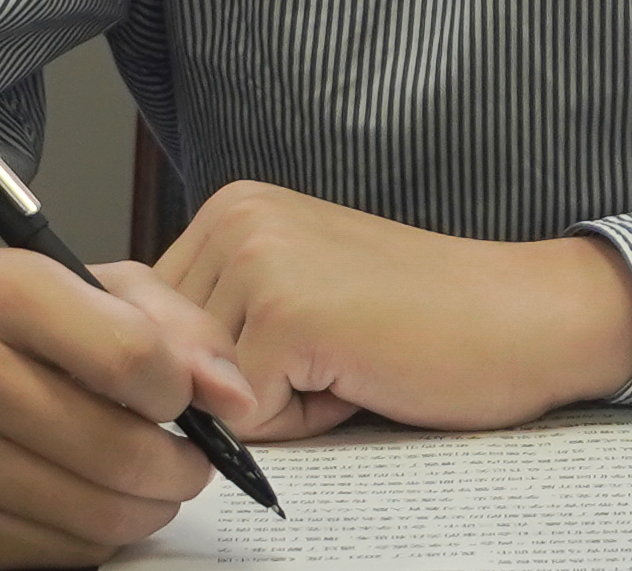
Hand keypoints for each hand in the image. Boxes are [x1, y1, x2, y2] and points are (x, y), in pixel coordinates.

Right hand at [0, 252, 260, 567]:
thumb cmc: (9, 329)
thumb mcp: (95, 289)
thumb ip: (178, 327)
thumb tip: (233, 397)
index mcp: (2, 291)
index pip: (132, 356)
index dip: (180, 388)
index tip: (181, 395)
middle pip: (120, 450)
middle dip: (182, 466)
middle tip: (188, 458)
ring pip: (97, 514)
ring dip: (148, 507)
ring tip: (147, 481)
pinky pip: (59, 553)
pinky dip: (96, 536)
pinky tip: (88, 500)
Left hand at [157, 181, 631, 437]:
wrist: (524, 316)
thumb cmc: (419, 323)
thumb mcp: (290, 312)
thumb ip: (201, 330)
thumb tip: (107, 361)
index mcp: (231, 209)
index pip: (143, 324)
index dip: (214, 366)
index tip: (299, 340)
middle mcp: (235, 216)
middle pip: (165, 360)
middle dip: (238, 386)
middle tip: (332, 350)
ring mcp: (260, 259)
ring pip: (201, 392)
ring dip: (271, 405)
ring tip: (346, 360)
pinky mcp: (288, 312)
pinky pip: (243, 416)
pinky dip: (302, 422)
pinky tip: (358, 374)